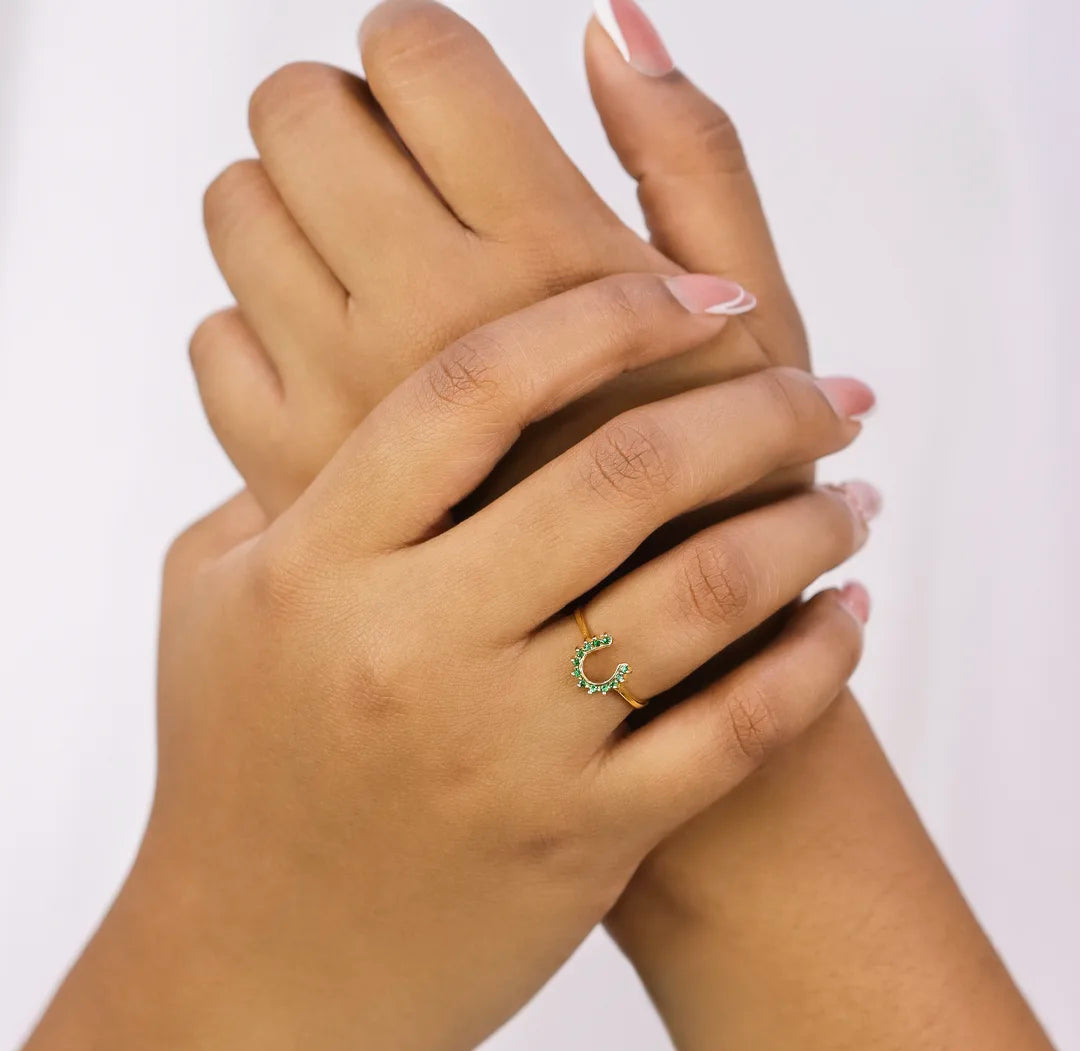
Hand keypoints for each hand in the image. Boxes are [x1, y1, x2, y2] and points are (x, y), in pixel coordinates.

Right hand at [143, 277, 866, 1050]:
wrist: (258, 970)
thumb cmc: (233, 770)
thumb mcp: (214, 606)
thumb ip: (277, 479)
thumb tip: (336, 368)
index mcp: (320, 562)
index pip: (478, 385)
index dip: (606, 315)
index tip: (703, 292)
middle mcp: (416, 643)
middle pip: (621, 471)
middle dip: (755, 407)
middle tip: (829, 389)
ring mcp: (506, 748)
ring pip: (703, 593)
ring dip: (805, 523)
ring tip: (853, 495)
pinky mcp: (579, 840)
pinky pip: (734, 730)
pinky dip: (812, 660)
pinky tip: (845, 614)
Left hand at [193, 0, 809, 519]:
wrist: (632, 670)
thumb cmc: (714, 495)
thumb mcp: (753, 324)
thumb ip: (692, 159)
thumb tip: (614, 19)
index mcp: (542, 259)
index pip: (415, 52)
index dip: (426, 55)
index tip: (448, 101)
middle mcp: (423, 319)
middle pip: (297, 108)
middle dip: (348, 116)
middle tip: (408, 177)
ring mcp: (337, 401)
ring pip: (236, 210)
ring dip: (295, 210)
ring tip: (375, 267)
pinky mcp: (286, 474)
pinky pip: (215, 336)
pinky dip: (262, 324)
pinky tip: (340, 362)